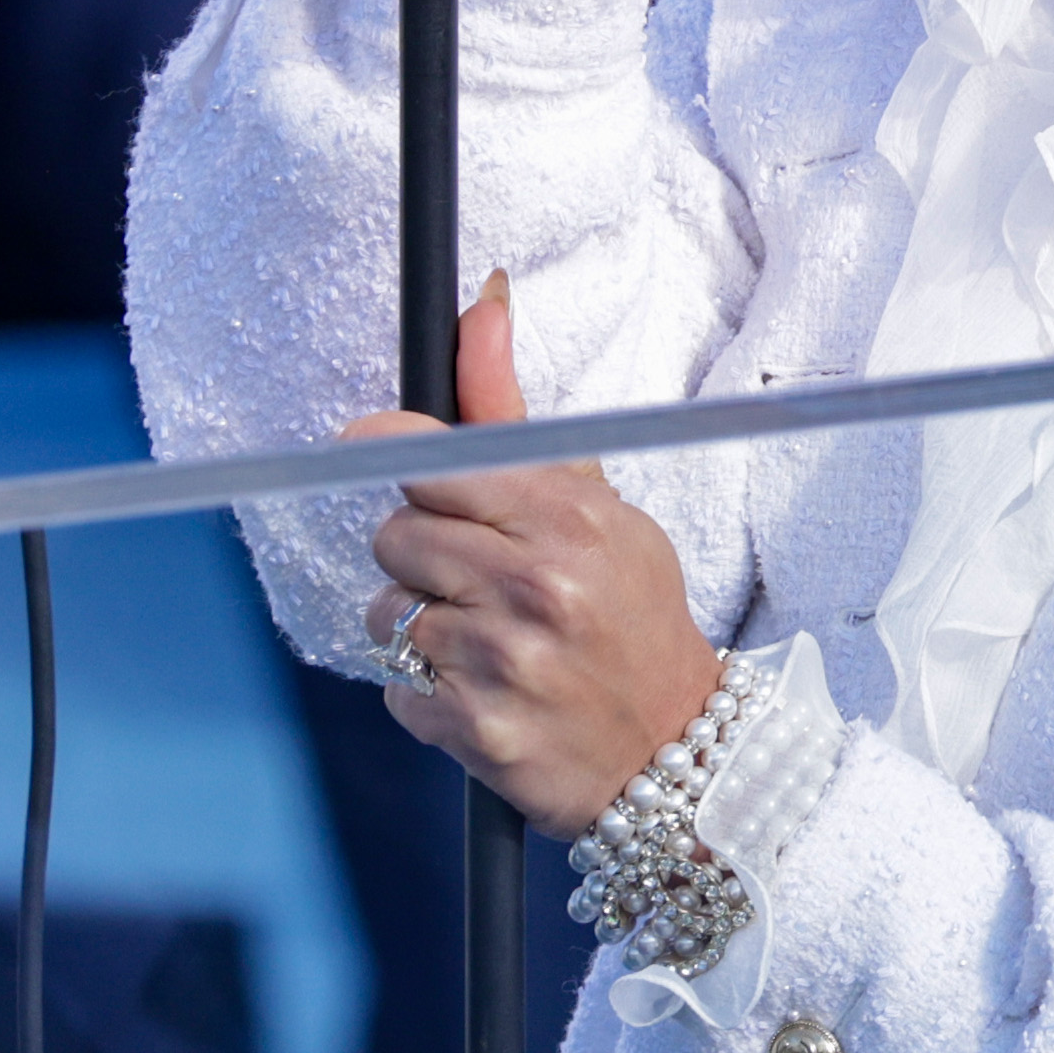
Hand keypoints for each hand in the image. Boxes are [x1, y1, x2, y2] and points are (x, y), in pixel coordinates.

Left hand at [338, 275, 723, 830]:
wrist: (677, 749)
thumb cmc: (631, 616)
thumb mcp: (597, 505)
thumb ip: (513, 412)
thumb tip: (482, 303)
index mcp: (568, 520)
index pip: (429, 461)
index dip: (388, 451)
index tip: (376, 449)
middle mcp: (534, 586)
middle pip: (393, 537)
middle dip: (422, 554)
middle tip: (476, 574)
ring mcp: (501, 661)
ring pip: (385, 614)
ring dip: (421, 626)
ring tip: (486, 638)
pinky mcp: (471, 727)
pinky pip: (394, 688)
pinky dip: (427, 691)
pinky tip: (484, 689)